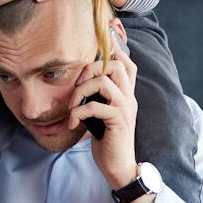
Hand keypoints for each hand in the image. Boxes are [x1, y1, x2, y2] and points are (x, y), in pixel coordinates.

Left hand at [68, 38, 140, 191]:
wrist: (119, 168)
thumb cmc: (107, 141)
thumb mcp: (102, 115)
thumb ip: (98, 99)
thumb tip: (82, 84)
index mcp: (127, 94)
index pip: (127, 63)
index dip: (116, 47)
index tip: (105, 34)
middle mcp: (129, 98)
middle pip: (115, 65)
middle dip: (90, 68)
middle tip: (77, 85)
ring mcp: (125, 109)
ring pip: (104, 82)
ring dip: (81, 91)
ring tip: (72, 106)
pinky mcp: (118, 122)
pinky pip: (95, 106)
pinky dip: (78, 112)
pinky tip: (72, 123)